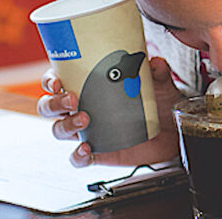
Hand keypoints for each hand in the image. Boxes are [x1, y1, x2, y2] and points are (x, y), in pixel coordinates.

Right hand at [37, 56, 181, 166]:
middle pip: (50, 107)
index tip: (57, 82)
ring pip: (60, 130)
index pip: (57, 80)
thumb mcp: (159, 82)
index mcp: (89, 86)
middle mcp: (83, 107)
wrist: (171, 130)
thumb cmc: (157, 101)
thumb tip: (155, 63)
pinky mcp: (98, 152)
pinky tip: (86, 149)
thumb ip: (157, 71)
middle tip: (73, 100)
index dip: (50, 80)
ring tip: (85, 120)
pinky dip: (77, 156)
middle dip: (55, 103)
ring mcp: (88, 131)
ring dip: (66, 126)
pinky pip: (77, 158)